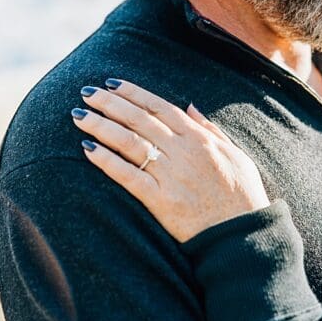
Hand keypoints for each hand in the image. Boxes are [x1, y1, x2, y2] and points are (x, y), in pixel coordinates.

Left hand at [72, 80, 269, 241]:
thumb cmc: (241, 197)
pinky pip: (126, 175)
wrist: (241, 237)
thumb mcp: (236, 155)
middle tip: (86, 93)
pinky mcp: (159, 200)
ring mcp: (170, 175)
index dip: (132, 93)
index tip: (111, 83)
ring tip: (79, 115)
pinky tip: (87, 149)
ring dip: (100, 126)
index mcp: (200, 139)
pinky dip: (105, 160)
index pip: (159, 107)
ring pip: (128, 142)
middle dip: (110, 103)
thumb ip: (210, 130)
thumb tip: (189, 106)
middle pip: (138, 119)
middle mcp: (183, 151)